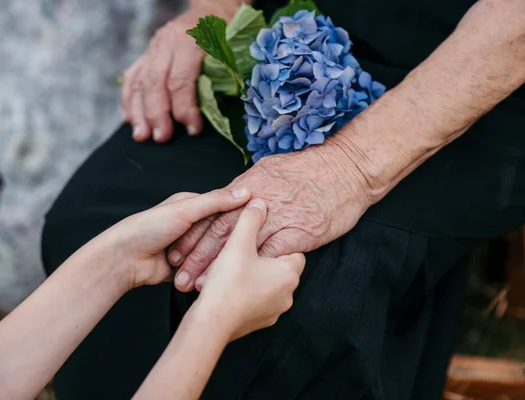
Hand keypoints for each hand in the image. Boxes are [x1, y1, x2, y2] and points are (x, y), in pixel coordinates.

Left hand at [96, 188, 250, 290]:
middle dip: (222, 242)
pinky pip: (204, 269)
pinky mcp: (187, 267)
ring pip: (213, 252)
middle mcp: (191, 224)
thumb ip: (216, 201)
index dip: (236, 215)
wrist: (124, 260)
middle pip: (219, 232)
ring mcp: (189, 246)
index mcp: (191, 205)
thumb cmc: (147, 228)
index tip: (252, 222)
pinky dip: (205, 273)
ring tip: (221, 263)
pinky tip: (212, 276)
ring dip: (211, 260)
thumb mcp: (184, 209)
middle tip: (235, 247)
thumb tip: (245, 192)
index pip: (222, 208)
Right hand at [121, 3, 237, 142]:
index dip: (185, 109)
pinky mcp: (146, 54)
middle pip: (155, 83)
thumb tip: (214, 114)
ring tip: (141, 136)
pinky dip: (129, 100)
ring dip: (139, 112)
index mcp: (191, 41)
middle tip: (161, 138)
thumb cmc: (227, 35)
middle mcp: (167, 42)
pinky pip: (132, 77)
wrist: (213, 11)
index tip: (193, 129)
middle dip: (157, 114)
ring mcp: (154, 48)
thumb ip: (222, 77)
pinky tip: (130, 120)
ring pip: (139, 81)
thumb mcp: (231, 52)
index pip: (181, 80)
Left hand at [169, 145, 372, 291]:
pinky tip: (235, 285)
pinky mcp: (296, 232)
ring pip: (239, 246)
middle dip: (197, 256)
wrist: (347, 168)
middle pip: (219, 231)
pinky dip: (249, 271)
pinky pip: (267, 254)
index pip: (213, 213)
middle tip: (181, 277)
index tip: (177, 253)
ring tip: (199, 286)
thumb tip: (235, 196)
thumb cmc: (313, 167)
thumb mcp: (274, 168)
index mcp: (249, 184)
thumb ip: (252, 184)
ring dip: (217, 268)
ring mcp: (276, 216)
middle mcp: (257, 200)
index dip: (194, 234)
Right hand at [194, 199, 304, 340]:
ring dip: (253, 277)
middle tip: (242, 253)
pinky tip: (228, 287)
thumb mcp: (239, 242)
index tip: (258, 241)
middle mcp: (288, 295)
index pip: (294, 251)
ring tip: (232, 270)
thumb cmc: (228, 282)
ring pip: (267, 286)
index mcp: (289, 274)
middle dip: (263, 260)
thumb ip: (251, 219)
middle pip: (280, 269)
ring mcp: (274, 312)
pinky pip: (256, 302)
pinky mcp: (259, 323)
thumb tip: (260, 203)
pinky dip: (246, 294)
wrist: (212, 323)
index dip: (275, 242)